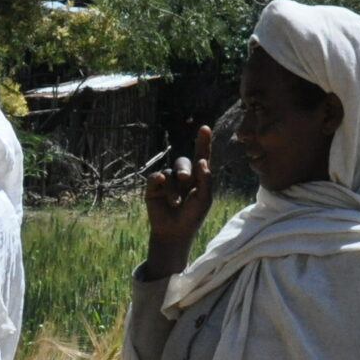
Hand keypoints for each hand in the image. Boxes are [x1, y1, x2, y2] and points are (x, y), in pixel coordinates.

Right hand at [142, 124, 214, 274]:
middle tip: (186, 179)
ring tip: (175, 203)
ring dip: (173, 188)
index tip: (205, 128)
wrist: (174, 232)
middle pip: (182, 161)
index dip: (203, 142)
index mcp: (197, 177)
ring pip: (169, 172)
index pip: (201, 156)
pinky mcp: (154, 187)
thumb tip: (202, 160)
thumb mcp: (204, 199)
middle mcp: (182, 176)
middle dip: (185, 169)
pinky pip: (156, 177)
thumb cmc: (193, 216)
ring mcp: (167, 181)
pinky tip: (160, 183)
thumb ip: (206, 179)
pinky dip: (159, 179)